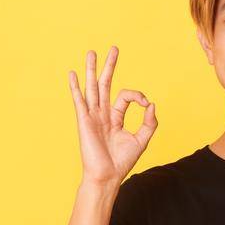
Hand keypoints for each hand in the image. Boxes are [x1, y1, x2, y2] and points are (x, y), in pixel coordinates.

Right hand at [69, 46, 156, 185]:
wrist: (108, 175)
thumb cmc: (122, 161)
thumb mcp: (141, 140)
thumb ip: (149, 122)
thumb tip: (152, 105)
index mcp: (115, 117)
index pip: (125, 97)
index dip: (138, 96)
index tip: (146, 104)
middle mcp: (102, 114)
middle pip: (106, 84)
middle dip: (110, 66)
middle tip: (114, 49)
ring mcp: (92, 116)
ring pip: (93, 88)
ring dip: (92, 70)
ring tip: (92, 52)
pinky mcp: (84, 121)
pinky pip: (79, 100)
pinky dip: (76, 87)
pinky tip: (73, 74)